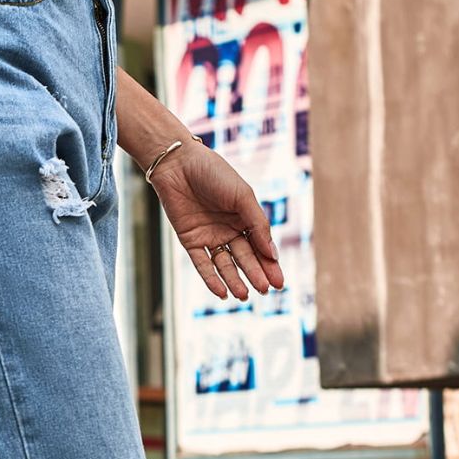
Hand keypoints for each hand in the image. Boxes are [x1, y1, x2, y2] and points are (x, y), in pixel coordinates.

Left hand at [149, 140, 284, 301]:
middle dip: (256, 274)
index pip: (260, 246)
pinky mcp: (190, 241)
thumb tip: (272, 253)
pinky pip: (202, 264)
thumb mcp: (243, 196)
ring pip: (225, 264)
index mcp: (245, 217)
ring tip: (245, 295)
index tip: (279, 283)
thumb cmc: (214, 173)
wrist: (179, 163)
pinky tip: (222, 292)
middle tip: (265, 291)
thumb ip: (257, 224)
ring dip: (235, 280)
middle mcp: (228, 229)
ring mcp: (209, 236)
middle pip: (245, 258)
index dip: (270, 265)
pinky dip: (211, 279)